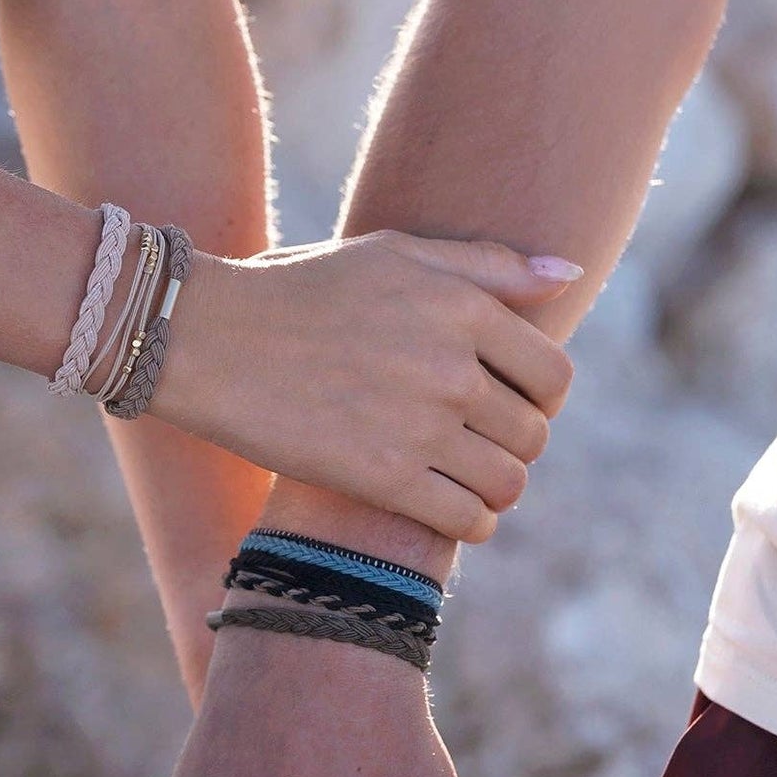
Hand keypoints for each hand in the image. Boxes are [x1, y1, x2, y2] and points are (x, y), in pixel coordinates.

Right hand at [153, 234, 577, 541]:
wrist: (210, 340)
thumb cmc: (298, 289)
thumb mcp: (392, 253)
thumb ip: (484, 263)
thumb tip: (567, 278)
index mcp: (461, 308)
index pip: (552, 375)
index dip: (541, 397)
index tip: (511, 404)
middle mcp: (450, 367)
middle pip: (532, 433)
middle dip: (514, 443)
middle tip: (477, 444)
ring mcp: (418, 426)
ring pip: (507, 482)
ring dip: (495, 488)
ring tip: (464, 480)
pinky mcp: (383, 478)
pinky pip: (467, 520)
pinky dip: (470, 522)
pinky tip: (445, 509)